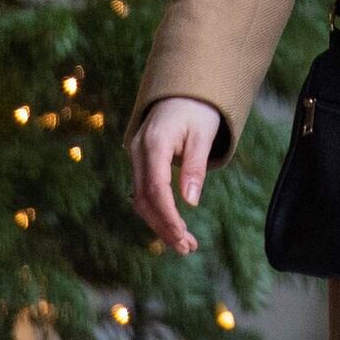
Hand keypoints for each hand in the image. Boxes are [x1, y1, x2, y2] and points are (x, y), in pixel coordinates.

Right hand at [128, 96, 221, 254]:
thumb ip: (195, 167)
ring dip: (161, 224)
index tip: (182, 235)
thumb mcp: (202, 135)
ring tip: (185, 245)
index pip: (155, 187)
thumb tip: (190, 203)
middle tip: (187, 248)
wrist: (182, 91)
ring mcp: (136, 158)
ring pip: (142, 199)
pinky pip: (144, 192)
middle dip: (164, 227)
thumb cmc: (197, 110)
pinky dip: (157, 212)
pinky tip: (173, 228)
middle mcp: (138, 152)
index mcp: (154, 143)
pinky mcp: (141, 163)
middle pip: (145, 198)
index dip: (167, 215)